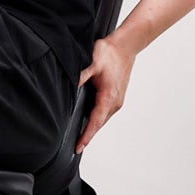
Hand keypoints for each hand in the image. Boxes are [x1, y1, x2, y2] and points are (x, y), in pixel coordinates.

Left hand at [75, 35, 135, 152]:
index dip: (86, 136)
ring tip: (80, 139)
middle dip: (88, 136)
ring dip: (92, 129)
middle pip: (99, 124)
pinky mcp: (116, 98)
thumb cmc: (109, 53)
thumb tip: (70, 86)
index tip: (79, 147)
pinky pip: (105, 113)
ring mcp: (117, 101)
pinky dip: (97, 120)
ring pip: (102, 119)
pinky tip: (88, 122)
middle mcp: (115, 102)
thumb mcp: (92, 62)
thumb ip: (80, 76)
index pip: (95, 122)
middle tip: (76, 148)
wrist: (125, 47)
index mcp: (108, 96)